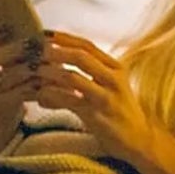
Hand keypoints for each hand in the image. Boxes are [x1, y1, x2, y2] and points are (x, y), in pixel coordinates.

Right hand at [0, 23, 43, 125]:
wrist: (7, 104)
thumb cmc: (14, 68)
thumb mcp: (13, 50)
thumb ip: (17, 36)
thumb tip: (30, 18)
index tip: (7, 27)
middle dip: (12, 50)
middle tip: (31, 44)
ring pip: (3, 77)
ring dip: (24, 69)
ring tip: (41, 63)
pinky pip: (15, 95)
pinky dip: (31, 87)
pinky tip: (42, 81)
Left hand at [34, 31, 160, 168]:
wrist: (139, 140)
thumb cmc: (118, 112)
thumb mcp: (108, 87)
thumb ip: (87, 74)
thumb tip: (54, 67)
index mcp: (115, 68)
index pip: (87, 45)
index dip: (64, 38)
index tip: (43, 34)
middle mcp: (113, 79)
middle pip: (80, 56)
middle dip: (55, 51)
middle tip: (35, 51)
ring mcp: (106, 97)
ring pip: (72, 77)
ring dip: (49, 72)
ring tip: (34, 71)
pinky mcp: (97, 116)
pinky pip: (69, 101)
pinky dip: (51, 96)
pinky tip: (41, 97)